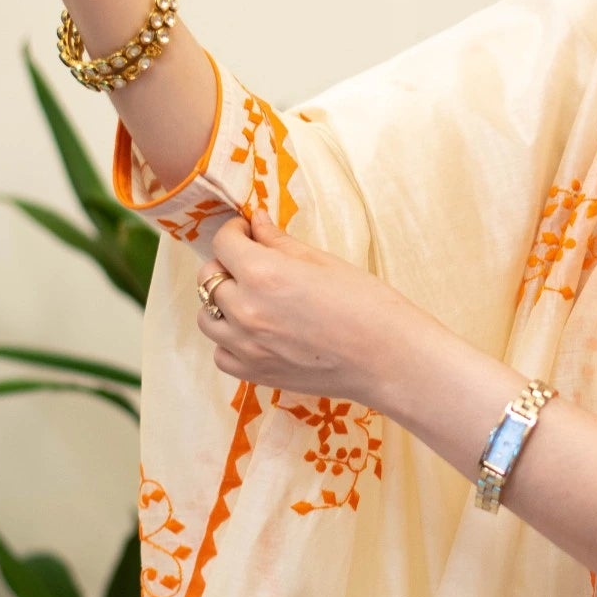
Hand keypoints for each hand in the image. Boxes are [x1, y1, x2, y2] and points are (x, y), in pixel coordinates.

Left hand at [194, 209, 419, 408]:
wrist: (388, 358)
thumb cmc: (366, 304)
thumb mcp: (323, 262)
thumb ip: (280, 242)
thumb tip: (255, 222)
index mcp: (263, 274)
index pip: (224, 243)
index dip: (234, 231)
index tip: (247, 232)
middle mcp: (245, 310)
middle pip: (208, 278)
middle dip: (226, 264)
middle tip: (251, 262)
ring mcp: (246, 347)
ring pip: (207, 318)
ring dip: (222, 304)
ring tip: (250, 299)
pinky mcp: (255, 374)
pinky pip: (221, 354)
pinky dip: (230, 342)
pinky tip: (255, 333)